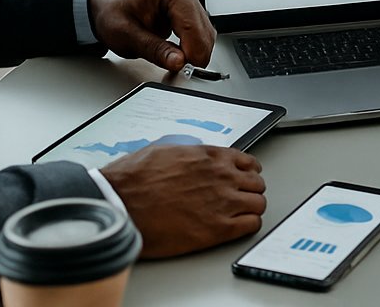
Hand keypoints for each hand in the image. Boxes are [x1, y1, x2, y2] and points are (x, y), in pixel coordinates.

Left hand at [87, 0, 215, 71]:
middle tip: (176, 69)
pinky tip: (177, 55)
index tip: (183, 70)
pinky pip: (200, 35)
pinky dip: (193, 49)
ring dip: (195, 53)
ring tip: (173, 61)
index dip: (192, 53)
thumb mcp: (126, 35)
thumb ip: (154, 49)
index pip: (193, 27)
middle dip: (194, 55)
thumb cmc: (112, 11)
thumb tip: (179, 62)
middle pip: (204, 32)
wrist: (106, 2)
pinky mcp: (189, 15)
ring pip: (206, 36)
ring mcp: (189, 4)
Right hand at [100, 143, 265, 256]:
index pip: (248, 163)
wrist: (121, 204)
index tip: (242, 180)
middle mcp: (222, 176)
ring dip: (251, 208)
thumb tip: (190, 156)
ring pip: (259, 203)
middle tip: (240, 199)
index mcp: (210, 156)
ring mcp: (222, 202)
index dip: (246, 173)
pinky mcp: (217, 228)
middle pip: (257, 184)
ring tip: (239, 214)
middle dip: (249, 191)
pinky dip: (247, 226)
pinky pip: (251, 225)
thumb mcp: (163, 150)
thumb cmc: (134, 179)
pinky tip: (236, 227)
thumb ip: (187, 154)